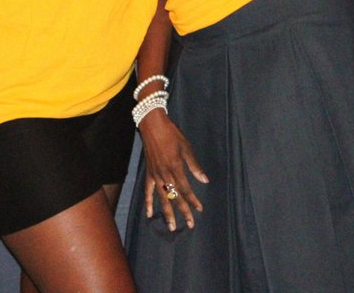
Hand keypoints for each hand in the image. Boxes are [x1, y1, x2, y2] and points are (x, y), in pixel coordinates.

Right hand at [138, 110, 208, 230]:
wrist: (153, 126)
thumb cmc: (172, 135)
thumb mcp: (186, 148)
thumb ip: (194, 166)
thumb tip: (205, 180)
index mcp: (176, 168)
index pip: (186, 190)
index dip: (193, 201)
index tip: (199, 210)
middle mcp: (165, 175)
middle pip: (175, 197)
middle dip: (183, 212)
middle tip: (189, 225)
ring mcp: (156, 175)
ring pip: (162, 198)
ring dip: (167, 213)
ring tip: (171, 226)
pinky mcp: (149, 173)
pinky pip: (148, 191)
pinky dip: (148, 202)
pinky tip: (150, 213)